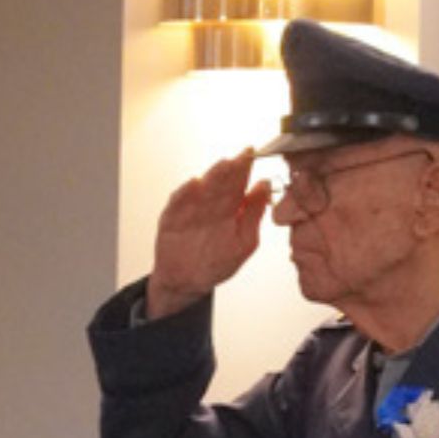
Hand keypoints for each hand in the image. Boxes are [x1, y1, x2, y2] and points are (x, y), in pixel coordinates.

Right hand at [147, 148, 272, 319]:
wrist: (187, 282)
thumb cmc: (216, 262)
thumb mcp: (244, 241)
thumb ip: (254, 214)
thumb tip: (266, 185)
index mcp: (230, 208)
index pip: (239, 182)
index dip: (246, 168)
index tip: (255, 155)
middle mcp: (211, 204)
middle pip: (222, 182)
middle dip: (233, 168)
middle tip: (243, 156)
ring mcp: (191, 209)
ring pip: (203, 188)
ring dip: (213, 176)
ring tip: (225, 165)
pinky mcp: (172, 218)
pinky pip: (178, 203)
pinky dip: (185, 194)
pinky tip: (194, 184)